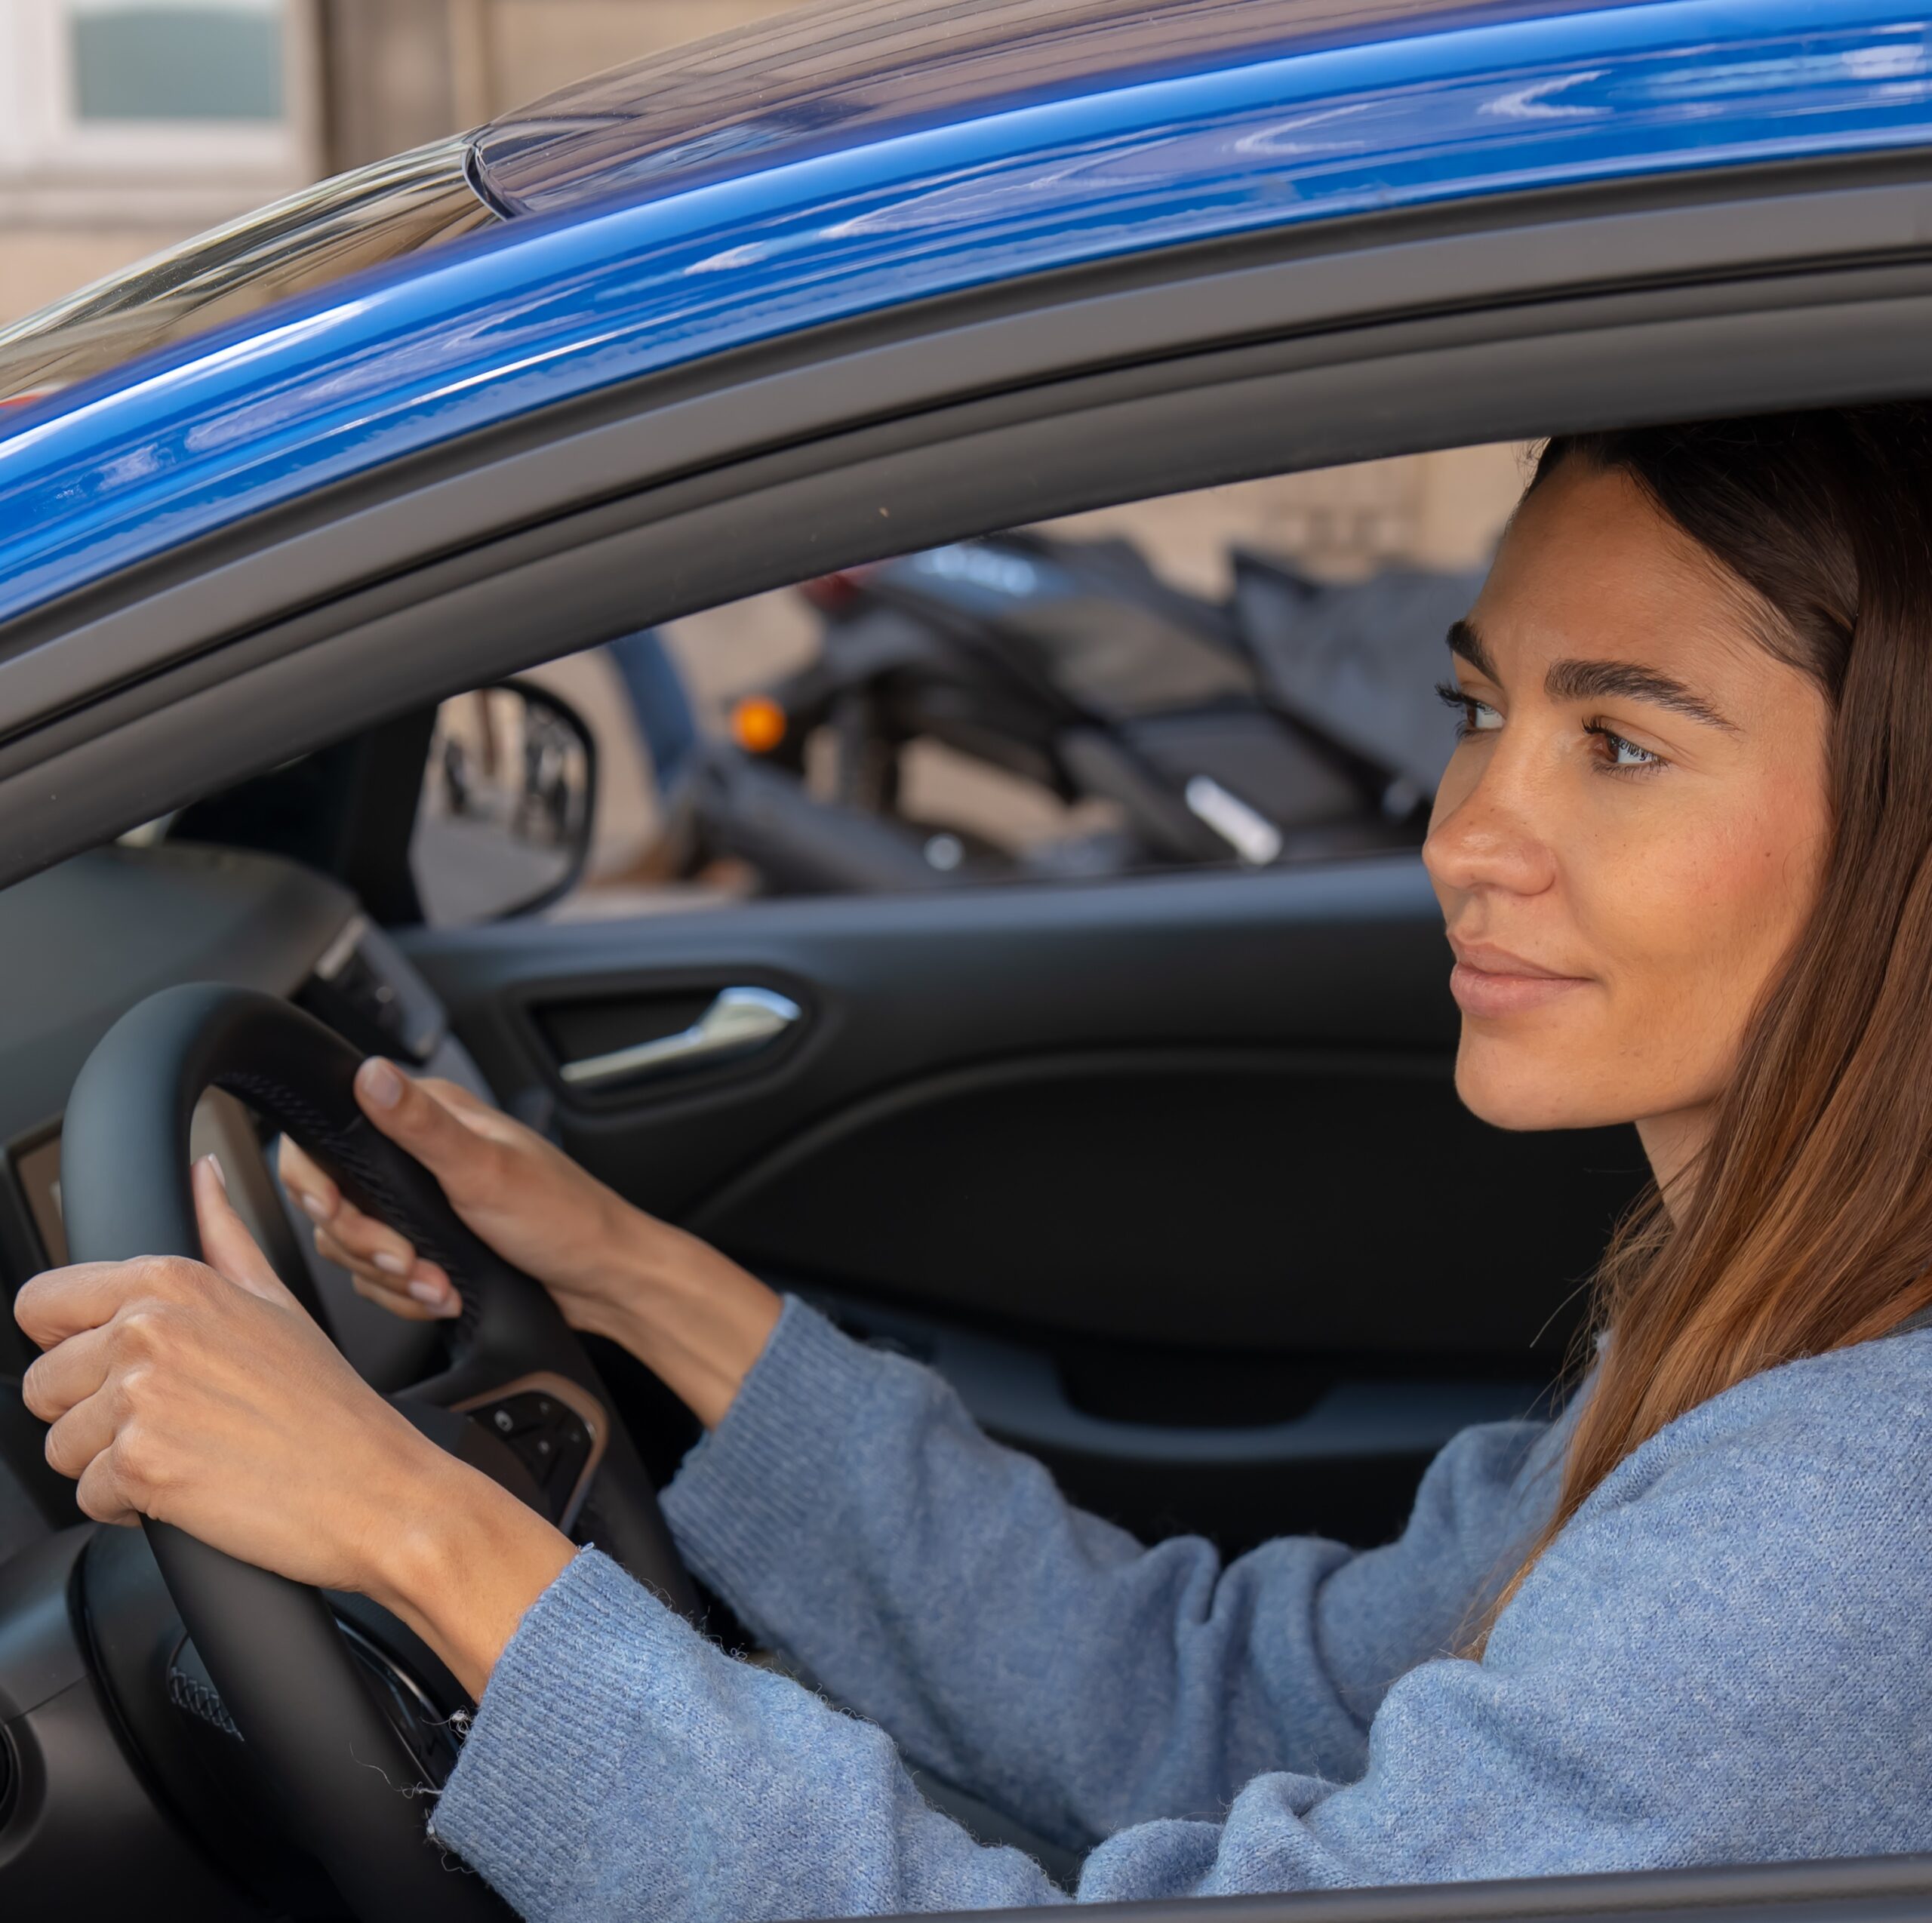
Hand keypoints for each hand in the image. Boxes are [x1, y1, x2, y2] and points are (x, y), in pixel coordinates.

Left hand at [16, 1156, 571, 1694]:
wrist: (374, 1487)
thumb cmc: (331, 1406)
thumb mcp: (279, 1302)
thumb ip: (223, 1235)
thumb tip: (202, 1175)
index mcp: (175, 1283)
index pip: (42, 1303)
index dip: (70, 1344)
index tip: (112, 1367)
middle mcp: (149, 1330)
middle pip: (43, 1383)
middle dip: (91, 1414)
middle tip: (170, 1422)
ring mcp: (141, 1396)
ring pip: (59, 1446)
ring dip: (109, 1464)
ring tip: (186, 1454)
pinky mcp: (139, 1463)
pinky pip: (86, 1496)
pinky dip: (130, 1506)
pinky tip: (191, 1488)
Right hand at [279, 1060, 779, 1426]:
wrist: (604, 1280)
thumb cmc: (564, 1218)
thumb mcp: (487, 1170)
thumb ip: (421, 1125)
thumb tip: (371, 1073)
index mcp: (430, 1116)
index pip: (329, 1132)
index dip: (314, 1178)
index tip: (334, 1210)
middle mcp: (420, 1153)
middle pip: (335, 1200)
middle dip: (366, 1243)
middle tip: (408, 1261)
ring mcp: (423, 1203)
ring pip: (355, 1245)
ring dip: (392, 1277)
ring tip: (437, 1286)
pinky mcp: (431, 1244)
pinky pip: (383, 1276)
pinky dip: (408, 1294)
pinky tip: (444, 1296)